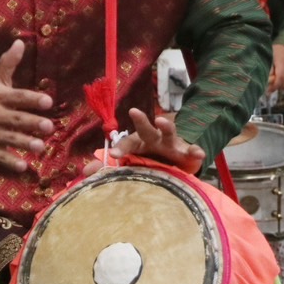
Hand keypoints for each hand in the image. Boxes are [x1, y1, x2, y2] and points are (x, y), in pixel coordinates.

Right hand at [0, 41, 53, 172]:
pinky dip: (11, 163)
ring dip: (25, 143)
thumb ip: (8, 64)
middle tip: (49, 126)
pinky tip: (24, 166)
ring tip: (41, 146)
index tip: (48, 101)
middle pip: (15, 120)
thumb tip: (20, 42)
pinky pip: (1, 158)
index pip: (17, 97)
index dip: (32, 99)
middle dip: (32, 123)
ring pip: (10, 139)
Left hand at [90, 107, 205, 173]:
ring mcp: (171, 144)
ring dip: (166, 126)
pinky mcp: (186, 151)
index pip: (127, 144)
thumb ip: (108, 166)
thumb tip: (85, 172)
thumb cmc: (149, 158)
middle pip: (146, 129)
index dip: (120, 148)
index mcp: (139, 143)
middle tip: (134, 111)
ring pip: (169, 132)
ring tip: (162, 120)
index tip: (113, 155)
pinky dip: (195, 150)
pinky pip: (191, 150)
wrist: (177, 154)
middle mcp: (154, 140)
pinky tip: (198, 152)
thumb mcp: (131, 161)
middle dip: (141, 121)